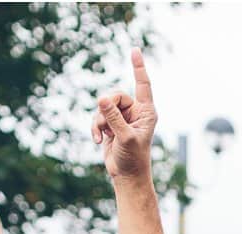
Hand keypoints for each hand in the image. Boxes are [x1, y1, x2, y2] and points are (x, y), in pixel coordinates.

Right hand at [91, 49, 157, 181]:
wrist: (127, 175)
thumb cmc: (133, 158)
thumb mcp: (125, 137)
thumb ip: (113, 117)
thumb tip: (101, 99)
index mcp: (146, 112)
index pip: (142, 84)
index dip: (138, 67)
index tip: (135, 49)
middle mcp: (135, 112)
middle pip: (115, 95)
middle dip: (106, 107)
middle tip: (106, 123)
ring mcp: (122, 117)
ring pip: (103, 106)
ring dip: (99, 120)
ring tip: (101, 135)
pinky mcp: (111, 125)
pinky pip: (98, 116)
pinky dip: (95, 127)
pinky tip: (96, 140)